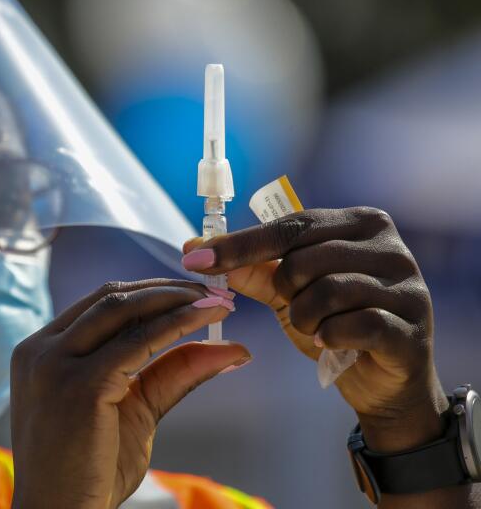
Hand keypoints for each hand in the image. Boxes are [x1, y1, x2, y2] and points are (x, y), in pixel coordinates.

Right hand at [10, 279, 248, 508]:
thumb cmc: (90, 471)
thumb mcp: (134, 410)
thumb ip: (172, 373)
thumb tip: (231, 346)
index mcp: (40, 351)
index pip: (98, 304)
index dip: (148, 293)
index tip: (191, 293)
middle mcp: (39, 350)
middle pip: (109, 297)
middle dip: (166, 289)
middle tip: (213, 291)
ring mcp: (53, 365)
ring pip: (122, 309)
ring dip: (175, 300)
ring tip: (216, 301)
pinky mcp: (79, 385)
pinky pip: (137, 342)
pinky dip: (176, 326)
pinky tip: (206, 322)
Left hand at [182, 207, 448, 452]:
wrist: (382, 383)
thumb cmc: (334, 323)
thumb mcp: (288, 292)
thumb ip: (250, 269)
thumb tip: (195, 248)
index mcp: (360, 223)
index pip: (291, 226)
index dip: (240, 244)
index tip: (194, 258)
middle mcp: (389, 246)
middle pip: (305, 258)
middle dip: (285, 290)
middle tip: (294, 307)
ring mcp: (408, 285)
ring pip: (328, 290)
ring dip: (305, 317)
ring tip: (314, 327)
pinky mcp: (411, 327)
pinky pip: (354, 324)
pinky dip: (330, 337)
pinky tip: (331, 343)